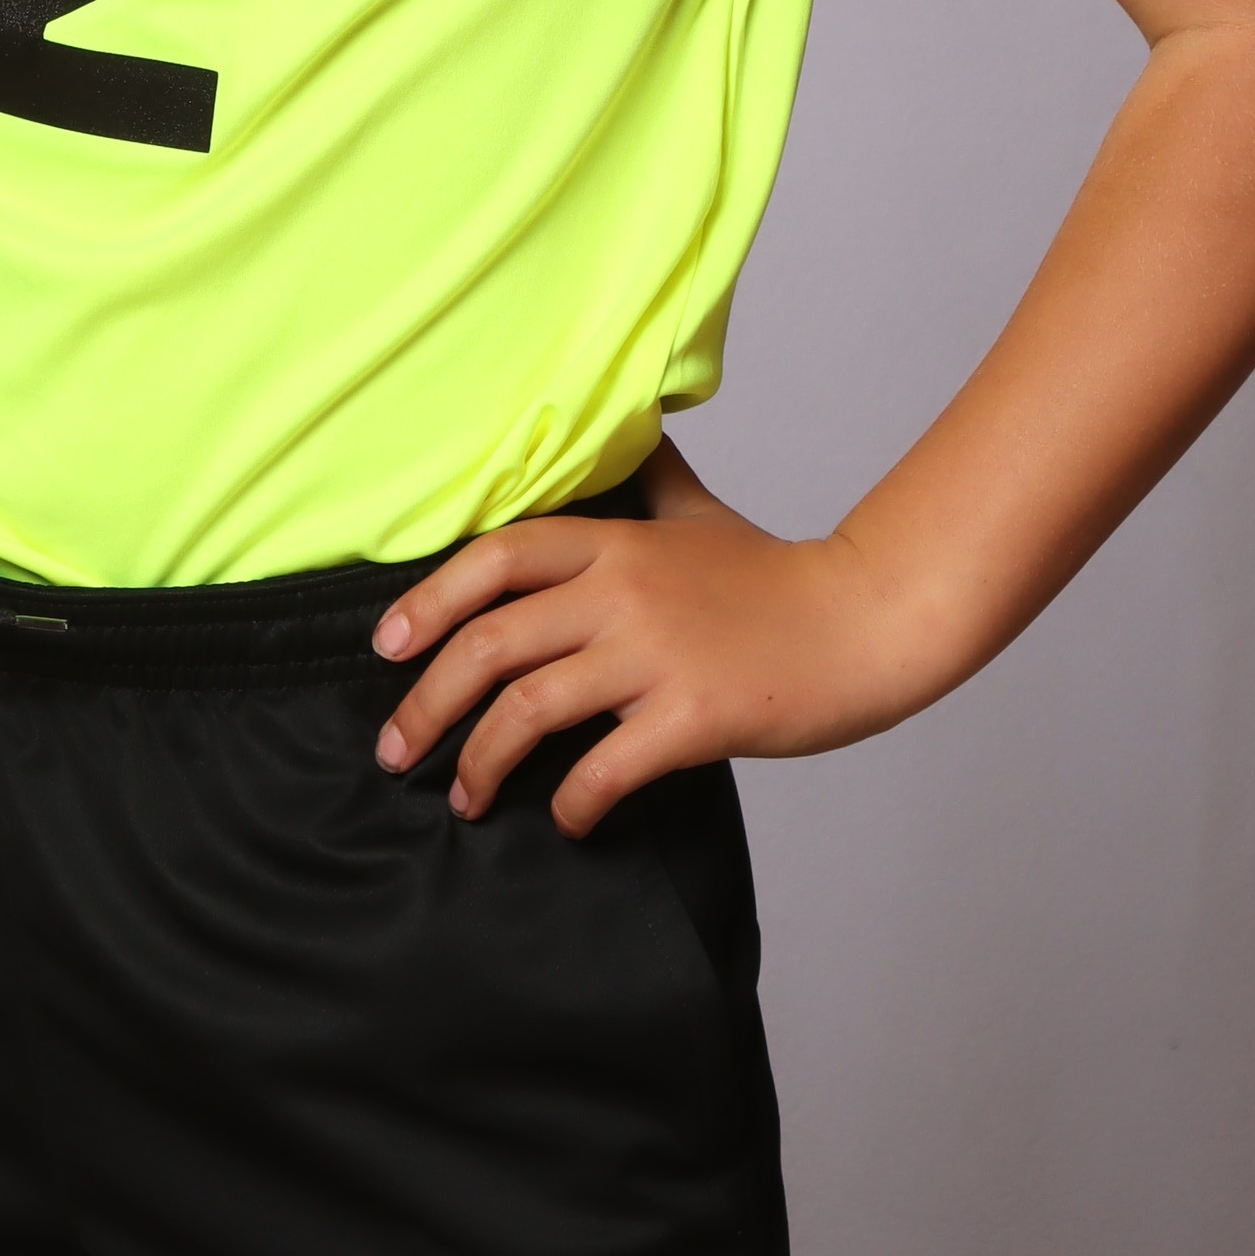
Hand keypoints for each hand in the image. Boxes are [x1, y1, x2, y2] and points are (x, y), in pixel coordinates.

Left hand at [370, 437, 937, 834]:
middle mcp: (622, 591)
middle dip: (427, 704)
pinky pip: (602, 770)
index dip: (429, 601)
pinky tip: (567, 821)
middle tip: (397, 750)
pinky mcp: (691, 716)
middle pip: (489, 643)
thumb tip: (625, 433)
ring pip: (528, 709)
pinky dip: (571, 805)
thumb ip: (648, 481)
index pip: (495, 558)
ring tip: (465, 797)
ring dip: (482, 764)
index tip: (387, 646)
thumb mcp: (700, 513)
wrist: (867, 622)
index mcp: (616, 542)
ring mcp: (655, 655)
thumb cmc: (780, 578)